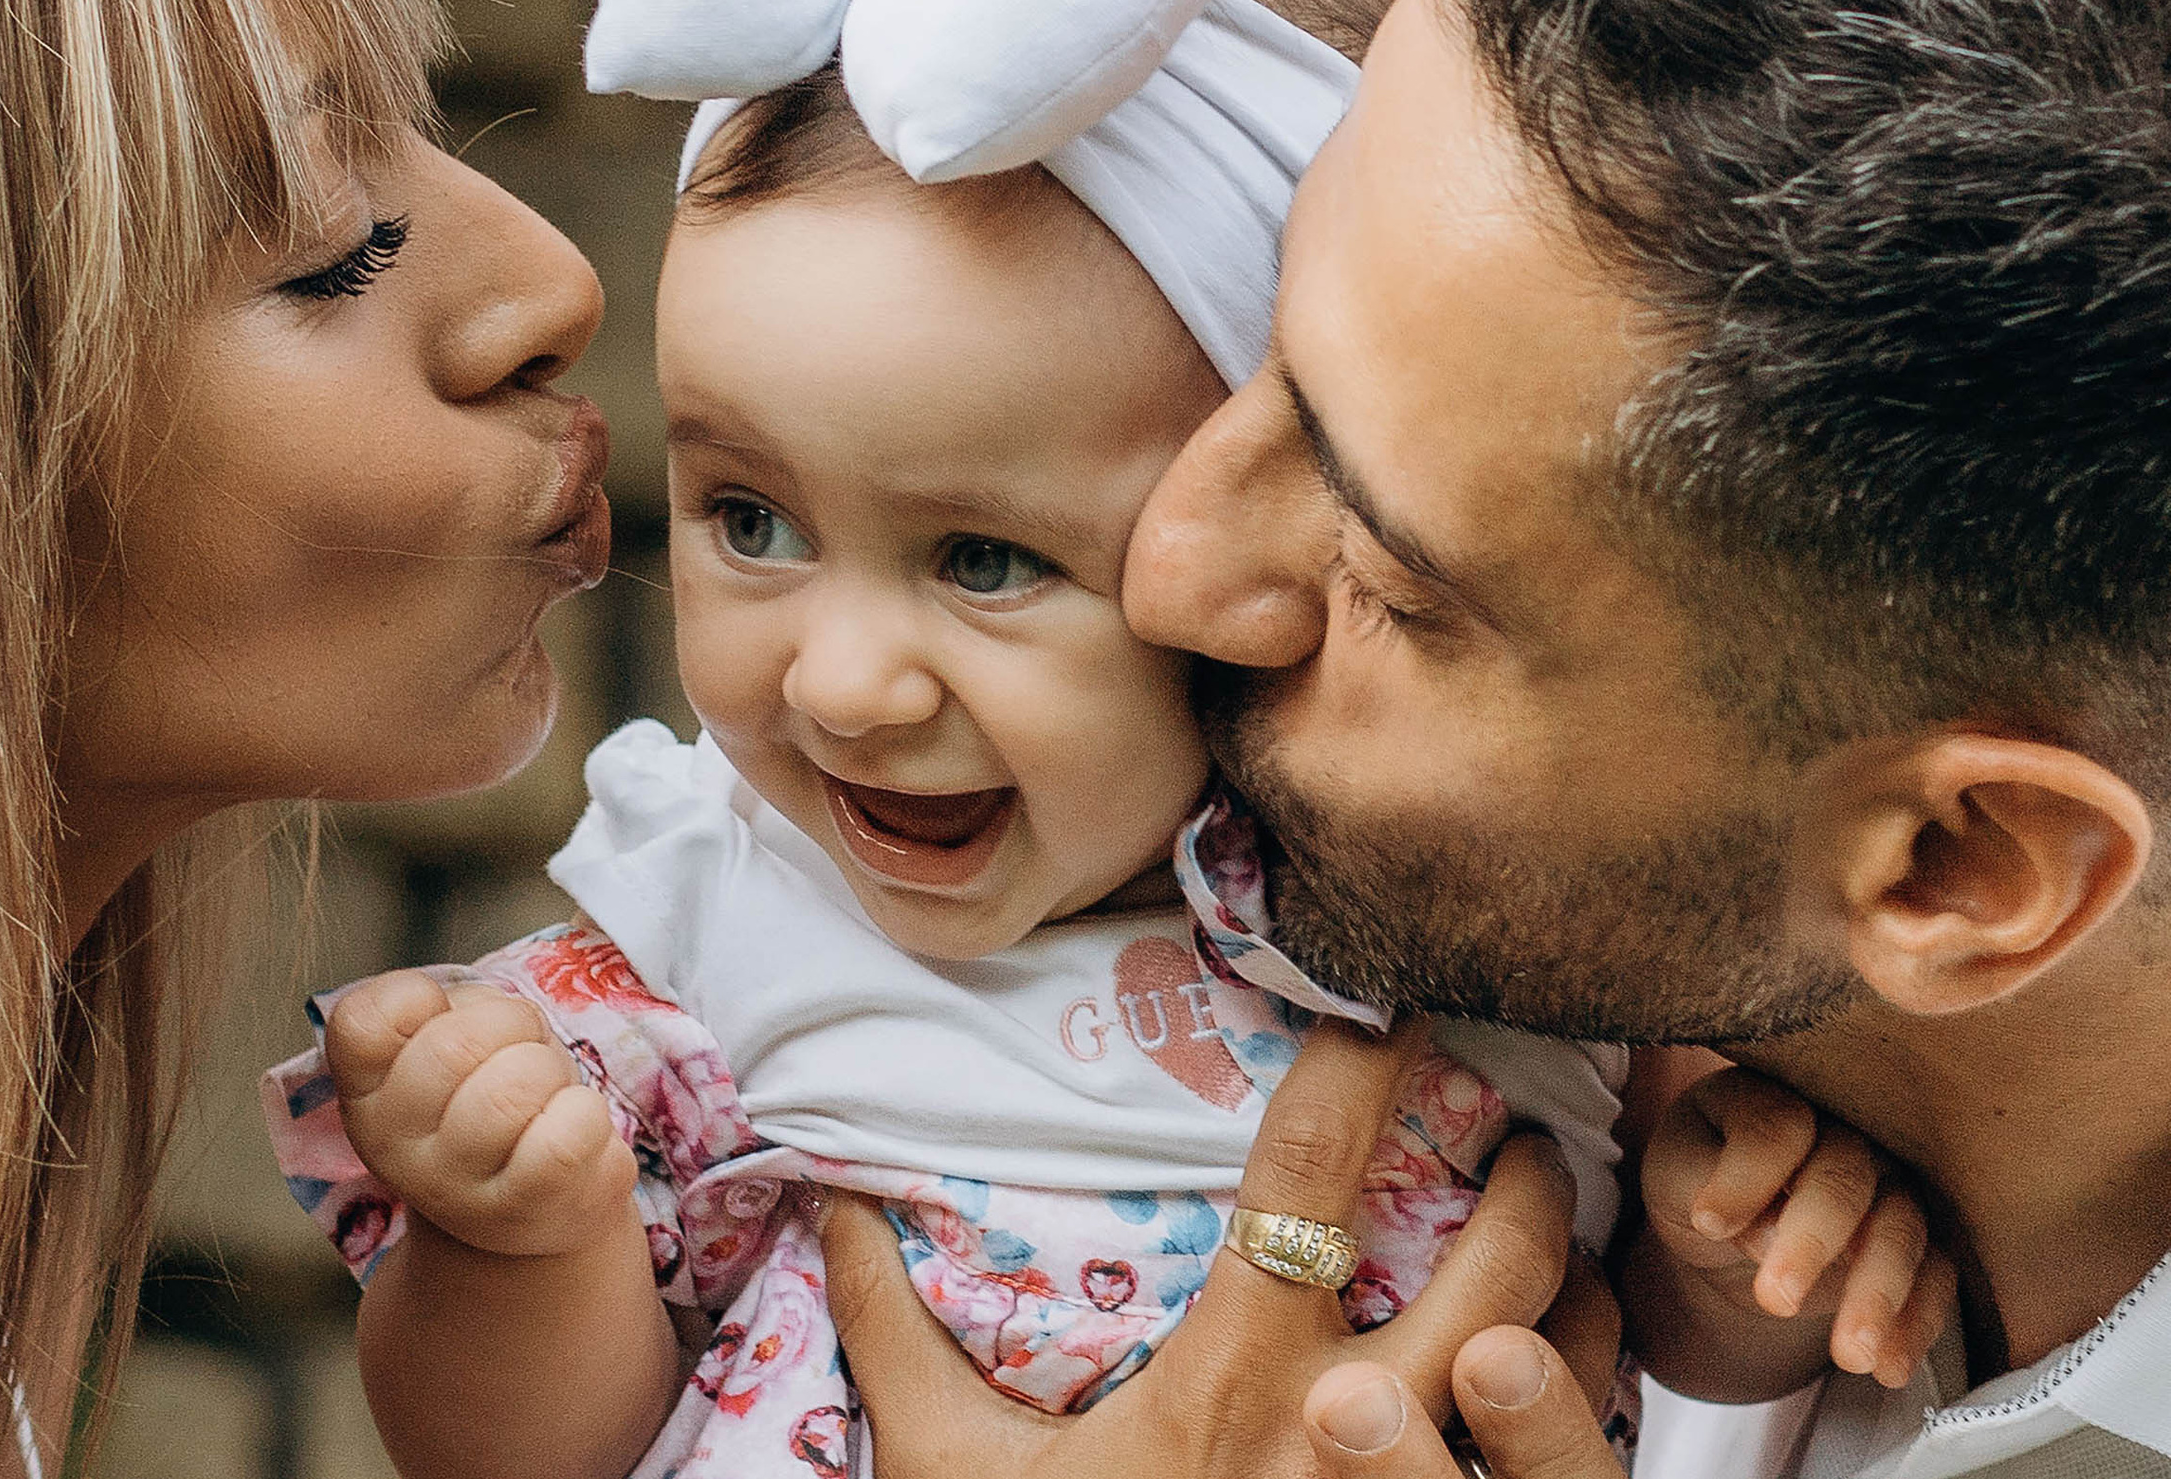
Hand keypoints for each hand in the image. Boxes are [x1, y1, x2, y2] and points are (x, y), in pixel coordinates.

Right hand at [324, 971, 635, 1256]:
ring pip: (518, 1083)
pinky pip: (569, 1133)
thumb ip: (447, 1012)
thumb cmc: (492, 1099)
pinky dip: (586, 1113)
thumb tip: (479, 1009)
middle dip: (513, 1024)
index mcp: (367, 1092)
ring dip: (551, 1070)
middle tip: (520, 1052)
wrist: (533, 1205)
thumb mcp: (450, 1044)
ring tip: (545, 1096)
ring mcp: (453, 1189)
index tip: (449, 1021)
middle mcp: (393, 1147)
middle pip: (456, 1044)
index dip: (419, 998)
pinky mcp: (523, 1211)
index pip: (363, 1022)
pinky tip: (571, 1131)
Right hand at [819, 1016, 1582, 1478]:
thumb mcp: (951, 1474)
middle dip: (1524, 1175)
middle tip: (1516, 1125)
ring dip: (1575, 1284)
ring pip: (1559, 1368)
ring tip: (1559, 1230)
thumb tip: (834, 1205)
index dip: (1358, 1059)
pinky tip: (1561, 1355)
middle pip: (1491, 1267)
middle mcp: (1347, 1438)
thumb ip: (895, 1336)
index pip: (1309, 1174)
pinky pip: (1564, 1472)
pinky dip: (1586, 1392)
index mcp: (1231, 1384)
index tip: (1385, 990)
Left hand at [1642, 1066, 1955, 1386]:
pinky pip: (1935, 1275)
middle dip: (1812, 1241)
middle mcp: (1843, 1131)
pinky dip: (1916, 1324)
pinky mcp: (1917, 1236)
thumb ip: (1706, 1188)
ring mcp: (1889, 1182)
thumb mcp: (1675, 1176)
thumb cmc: (1696, 1181)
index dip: (1744, 1175)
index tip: (1707, 1224)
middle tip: (1775, 1299)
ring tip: (1850, 1356)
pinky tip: (1888, 1369)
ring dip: (1878, 1295)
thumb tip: (1763, 1235)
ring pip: (1903, 1228)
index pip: (1773, 1127)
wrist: (1731, 1222)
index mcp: (1772, 1098)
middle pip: (1845, 1177)